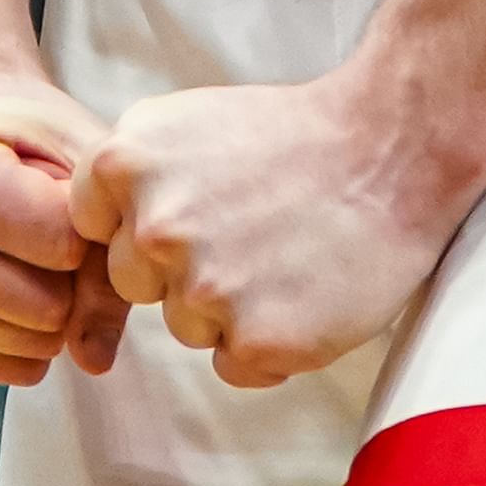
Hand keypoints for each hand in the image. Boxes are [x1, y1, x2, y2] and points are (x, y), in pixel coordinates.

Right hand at [0, 89, 127, 386]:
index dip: (88, 227)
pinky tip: (7, 283)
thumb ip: (106, 245)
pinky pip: (11, 369)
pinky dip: (30, 338)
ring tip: (24, 249)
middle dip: (73, 276)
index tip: (65, 194)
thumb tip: (95, 361)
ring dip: (54, 308)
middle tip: (51, 229)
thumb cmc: (25, 142)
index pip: (63, 246)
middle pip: (47, 308)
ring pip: (33, 346)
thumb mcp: (77, 158)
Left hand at [69, 74, 470, 389]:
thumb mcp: (191, 120)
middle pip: (136, 282)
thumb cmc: (297, 135)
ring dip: (228, 307)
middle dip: (179, 268)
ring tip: (284, 255)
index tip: (189, 210)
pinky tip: (303, 293)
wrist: (394, 150)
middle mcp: (154, 229)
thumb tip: (103, 227)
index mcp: (127, 162)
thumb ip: (135, 176)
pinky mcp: (257, 341)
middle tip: (246, 232)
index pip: (92, 226)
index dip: (139, 223)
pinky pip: (236, 364)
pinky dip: (268, 342)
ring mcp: (205, 290)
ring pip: (187, 326)